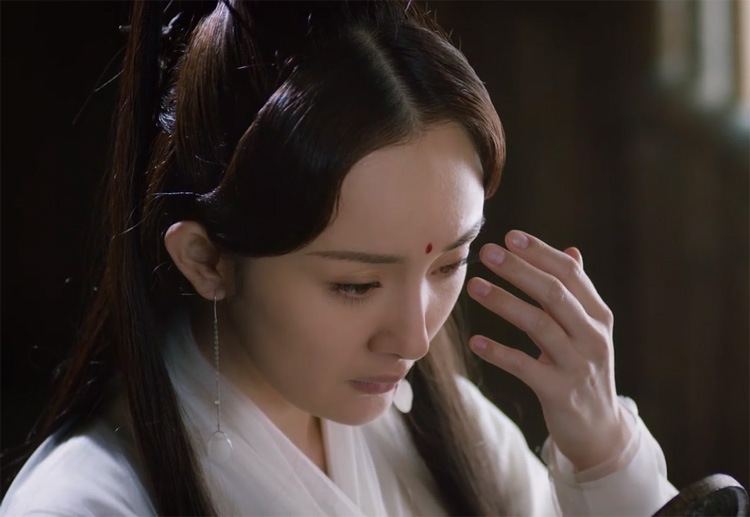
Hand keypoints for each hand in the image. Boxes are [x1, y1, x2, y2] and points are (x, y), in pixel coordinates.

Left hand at [466, 230, 630, 470]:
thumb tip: (571, 250)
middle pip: (554, 294)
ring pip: (539, 325)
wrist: (599, 429)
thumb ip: (577, 292)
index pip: (570, 274)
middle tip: (487, 252)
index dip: (540, 253)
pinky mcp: (560, 392)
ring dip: (504, 302)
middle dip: (519, 270)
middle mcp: (593, 336)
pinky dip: (499, 352)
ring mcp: (578, 365)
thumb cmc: (584, 369)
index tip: (510, 236)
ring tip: (474, 287)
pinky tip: (475, 341)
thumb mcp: (587, 330)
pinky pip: (524, 367)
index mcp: (598, 316)